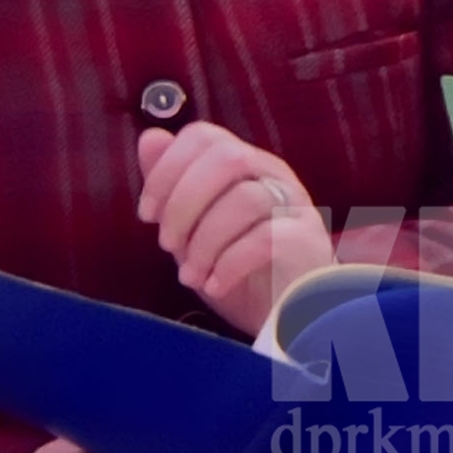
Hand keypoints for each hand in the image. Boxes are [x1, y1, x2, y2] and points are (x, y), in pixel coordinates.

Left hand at [135, 123, 335, 334]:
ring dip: (205, 242)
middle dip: (184, 201)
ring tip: (191, 276)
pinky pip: (265, 238)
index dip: (167, 169)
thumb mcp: (194, 230)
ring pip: (245, 199)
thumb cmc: (240, 271)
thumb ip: (174, 185)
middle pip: (226, 157)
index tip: (147, 214)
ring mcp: (294, 205)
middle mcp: (272, 174)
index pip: (204, 136)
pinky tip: (215, 285)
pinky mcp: (305, 241)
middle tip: (168, 245)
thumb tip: (150, 138)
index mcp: (244, 165)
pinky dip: (229, 264)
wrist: (287, 317)